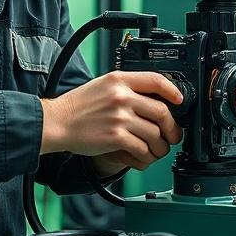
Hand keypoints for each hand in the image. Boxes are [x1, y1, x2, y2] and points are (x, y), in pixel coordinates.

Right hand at [40, 72, 183, 170]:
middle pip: (161, 111)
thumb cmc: (78, 106)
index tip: (179, 100)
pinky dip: (147, 155)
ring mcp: (119, 117)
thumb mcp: (102, 85)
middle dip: (172, 127)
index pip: (155, 80)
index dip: (172, 91)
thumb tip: (151, 97)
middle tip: (173, 135)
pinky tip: (144, 155)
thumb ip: (125, 87)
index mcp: (119, 80)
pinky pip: (142, 148)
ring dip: (161, 146)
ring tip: (158, 149)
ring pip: (155, 133)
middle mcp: (121, 96)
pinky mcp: (116, 137)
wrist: (57, 122)